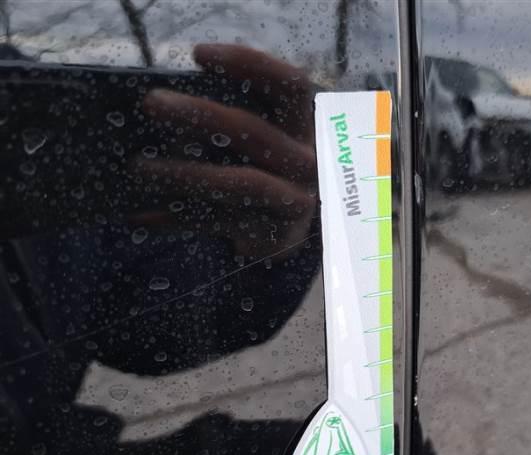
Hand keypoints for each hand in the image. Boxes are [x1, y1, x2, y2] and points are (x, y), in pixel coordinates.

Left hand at [135, 44, 316, 258]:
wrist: (283, 239)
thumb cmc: (259, 174)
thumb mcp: (257, 141)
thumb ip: (227, 122)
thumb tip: (164, 103)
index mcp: (301, 126)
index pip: (290, 85)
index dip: (250, 64)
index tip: (200, 55)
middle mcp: (305, 161)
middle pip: (255, 131)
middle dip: (200, 114)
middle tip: (153, 103)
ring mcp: (294, 200)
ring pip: (240, 182)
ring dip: (186, 173)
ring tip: (139, 167)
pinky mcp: (276, 235)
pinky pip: (221, 221)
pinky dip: (179, 217)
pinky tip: (143, 216)